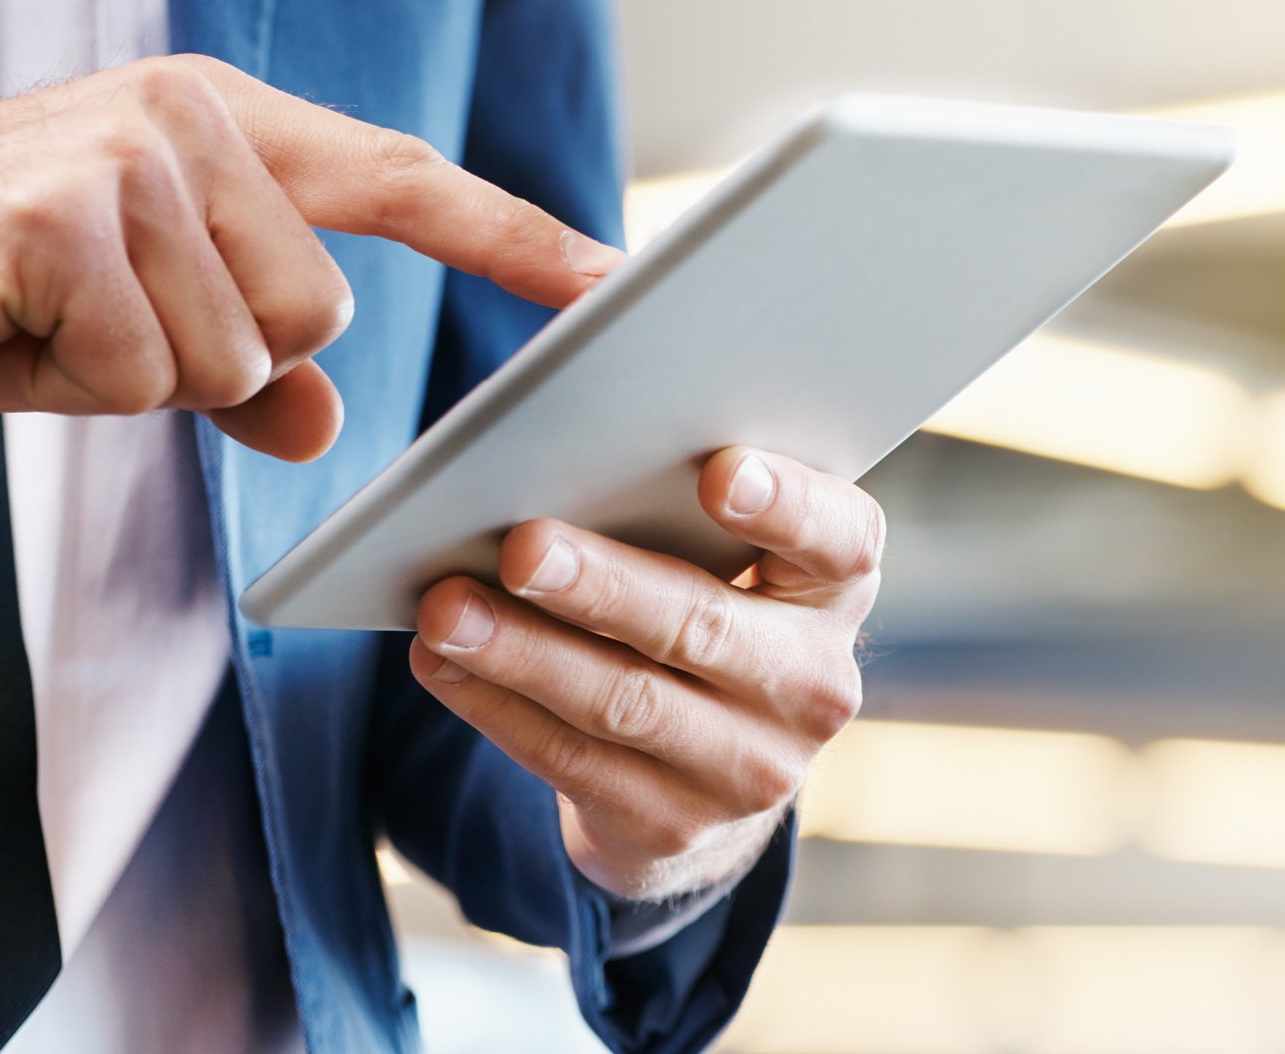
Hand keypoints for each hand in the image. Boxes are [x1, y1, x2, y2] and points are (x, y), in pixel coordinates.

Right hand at [0, 56, 614, 454]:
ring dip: (133, 377)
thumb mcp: (121, 334)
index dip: (507, 232)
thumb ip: (237, 365)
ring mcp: (125, 153)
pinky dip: (73, 386)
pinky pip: (142, 374)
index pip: (394, 178)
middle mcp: (187, 115)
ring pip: (232, 353)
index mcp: (218, 123)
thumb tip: (324, 417)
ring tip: (34, 320)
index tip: (610, 275)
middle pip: (313, 312)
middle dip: (212, 362)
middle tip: (88, 326)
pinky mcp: (59, 214)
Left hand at [409, 448, 879, 902]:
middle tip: (521, 547)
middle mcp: (812, 683)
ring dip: (523, 652)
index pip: (840, 537)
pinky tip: (443, 665)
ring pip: (624, 702)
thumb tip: (552, 461)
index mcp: (835, 584)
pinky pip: (572, 761)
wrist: (711, 764)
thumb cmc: (705, 600)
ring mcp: (750, 768)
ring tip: (446, 610)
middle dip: (604, 586)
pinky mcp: (674, 824)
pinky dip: (497, 707)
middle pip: (704, 626)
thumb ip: (680, 505)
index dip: (786, 505)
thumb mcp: (728, 552)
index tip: (719, 469)